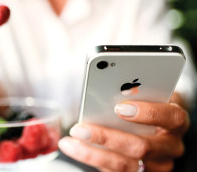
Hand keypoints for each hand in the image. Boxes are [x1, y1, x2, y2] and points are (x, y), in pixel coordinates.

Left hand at [59, 100, 188, 171]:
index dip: (149, 112)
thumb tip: (105, 83)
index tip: (120, 106)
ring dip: (92, 152)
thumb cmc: (148, 105)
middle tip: (81, 128)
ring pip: (124, 164)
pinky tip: (74, 147)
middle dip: (107, 136)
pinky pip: (113, 171)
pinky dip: (91, 158)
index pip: (171, 117)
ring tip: (71, 141)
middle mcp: (169, 146)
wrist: (157, 130)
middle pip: (141, 146)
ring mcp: (154, 164)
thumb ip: (135, 90)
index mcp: (175, 121)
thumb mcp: (148, 95)